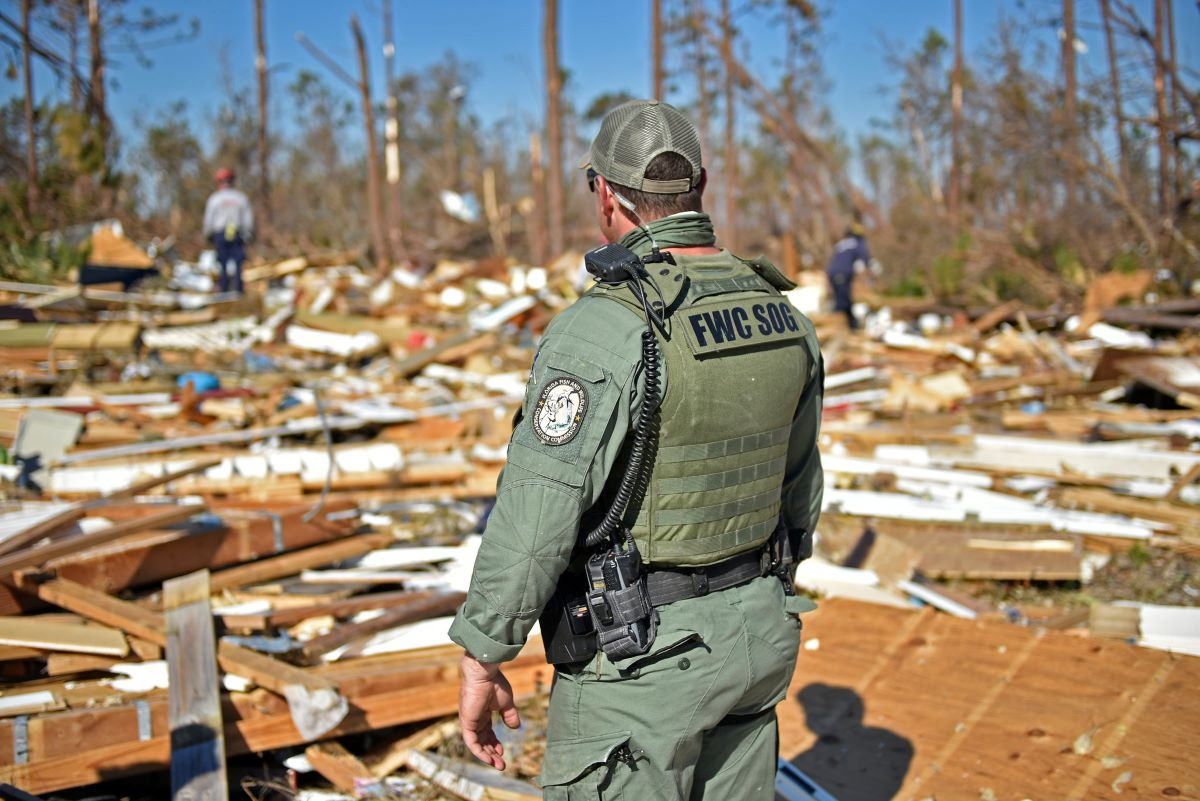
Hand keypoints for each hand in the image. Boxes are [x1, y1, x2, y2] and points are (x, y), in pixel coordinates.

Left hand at [458, 654, 521, 769]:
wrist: (484, 673)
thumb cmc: (494, 683)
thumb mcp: (506, 703)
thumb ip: (509, 715)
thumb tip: (515, 727)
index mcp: (482, 712)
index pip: (486, 733)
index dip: (494, 743)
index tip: (502, 751)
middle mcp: (474, 718)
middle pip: (482, 740)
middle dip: (491, 753)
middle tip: (501, 764)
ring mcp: (469, 721)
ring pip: (476, 744)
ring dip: (486, 756)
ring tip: (498, 765)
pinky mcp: (466, 723)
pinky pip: (471, 742)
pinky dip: (479, 752)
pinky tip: (489, 759)